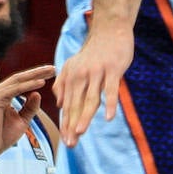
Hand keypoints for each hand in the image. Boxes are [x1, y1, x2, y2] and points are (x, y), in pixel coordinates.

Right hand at [0, 65, 54, 160]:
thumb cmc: (1, 138)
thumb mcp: (21, 121)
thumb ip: (29, 108)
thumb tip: (38, 93)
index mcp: (0, 95)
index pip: (20, 82)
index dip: (36, 77)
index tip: (52, 74)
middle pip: (20, 78)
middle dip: (38, 72)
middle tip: (55, 68)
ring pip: (18, 81)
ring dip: (36, 75)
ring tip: (52, 71)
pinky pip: (16, 89)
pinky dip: (29, 85)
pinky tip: (42, 82)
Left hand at [55, 22, 134, 145]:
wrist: (110, 30)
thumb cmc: (95, 50)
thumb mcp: (74, 65)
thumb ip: (64, 83)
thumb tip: (59, 104)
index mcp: (71, 77)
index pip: (67, 105)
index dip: (66, 123)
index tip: (66, 140)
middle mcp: (81, 76)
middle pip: (76, 105)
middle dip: (72, 125)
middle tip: (71, 144)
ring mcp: (97, 72)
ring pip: (90, 99)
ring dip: (85, 117)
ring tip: (80, 133)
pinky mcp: (112, 69)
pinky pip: (111, 90)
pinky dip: (110, 104)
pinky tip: (109, 117)